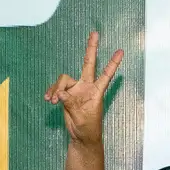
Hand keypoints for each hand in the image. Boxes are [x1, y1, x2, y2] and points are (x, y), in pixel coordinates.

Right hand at [44, 31, 122, 145]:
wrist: (80, 136)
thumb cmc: (88, 128)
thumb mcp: (82, 116)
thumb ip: (71, 103)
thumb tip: (61, 93)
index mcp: (96, 92)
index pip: (106, 74)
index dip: (112, 63)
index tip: (120, 51)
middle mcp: (86, 87)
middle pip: (88, 63)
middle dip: (91, 48)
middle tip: (95, 33)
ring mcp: (76, 89)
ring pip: (63, 79)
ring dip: (56, 88)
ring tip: (52, 100)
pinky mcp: (66, 94)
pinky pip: (56, 88)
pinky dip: (52, 92)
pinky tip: (48, 100)